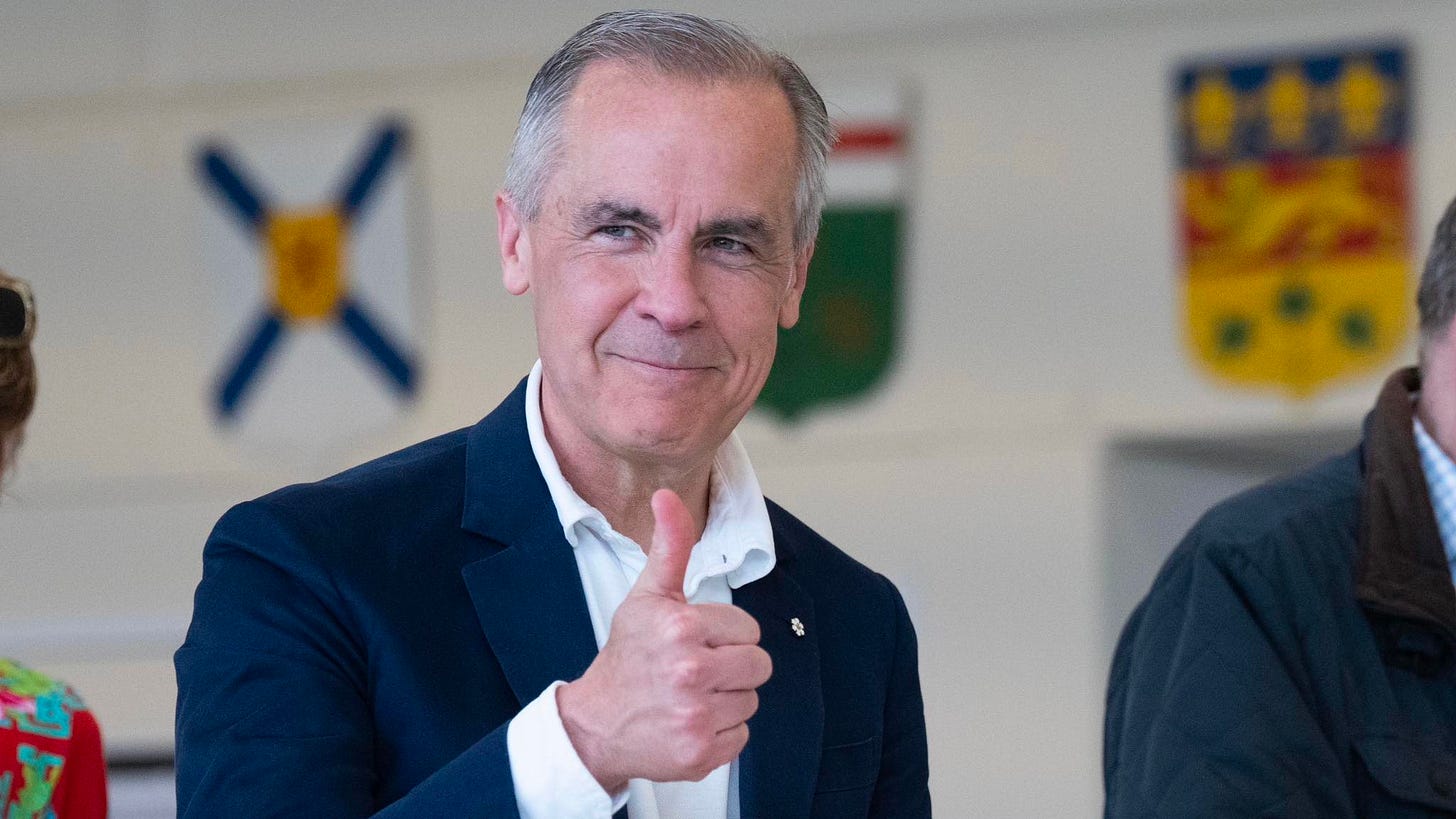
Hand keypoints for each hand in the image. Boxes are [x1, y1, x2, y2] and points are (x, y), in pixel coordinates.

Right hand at [557, 489, 771, 790]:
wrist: (595, 724)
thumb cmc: (627, 657)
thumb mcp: (647, 596)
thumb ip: (670, 546)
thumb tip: (666, 496)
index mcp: (681, 628)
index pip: (748, 629)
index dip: (723, 635)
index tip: (693, 642)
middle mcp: (689, 672)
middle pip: (759, 666)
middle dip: (732, 666)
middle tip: (696, 670)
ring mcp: (695, 717)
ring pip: (751, 701)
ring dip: (726, 699)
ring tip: (690, 696)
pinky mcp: (700, 754)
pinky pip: (741, 737)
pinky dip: (720, 733)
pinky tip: (690, 722)